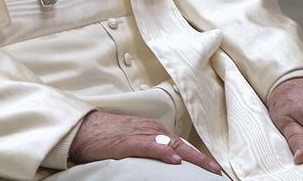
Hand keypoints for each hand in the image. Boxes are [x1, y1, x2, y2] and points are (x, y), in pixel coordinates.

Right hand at [69, 110, 222, 175]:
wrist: (84, 129)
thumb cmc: (106, 136)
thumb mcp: (133, 141)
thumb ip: (151, 149)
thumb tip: (167, 161)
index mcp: (154, 130)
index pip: (182, 145)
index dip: (199, 158)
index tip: (213, 169)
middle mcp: (152, 130)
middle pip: (183, 146)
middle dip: (201, 160)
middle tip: (217, 172)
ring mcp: (142, 135)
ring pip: (173, 145)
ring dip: (191, 158)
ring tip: (207, 169)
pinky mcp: (130, 141)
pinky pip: (152, 147)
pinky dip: (164, 153)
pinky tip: (175, 160)